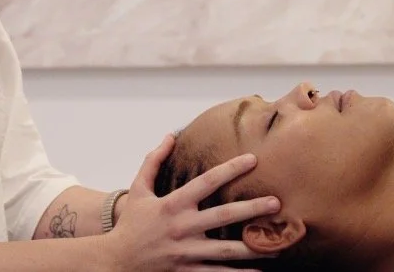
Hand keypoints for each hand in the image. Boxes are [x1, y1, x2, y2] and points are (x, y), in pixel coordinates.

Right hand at [102, 134, 280, 271]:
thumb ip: (154, 161)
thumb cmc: (130, 224)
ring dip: (253, 246)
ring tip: (278, 244)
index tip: (253, 159)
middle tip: (276, 202)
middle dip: (252, 209)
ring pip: (226, 249)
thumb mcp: (138, 189)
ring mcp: (187, 252)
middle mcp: (182, 228)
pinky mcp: (188, 271)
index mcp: (172, 205)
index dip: (230, 169)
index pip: (206, 182)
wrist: (116, 262)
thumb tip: (170, 136)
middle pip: (223, 216)